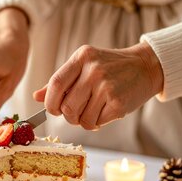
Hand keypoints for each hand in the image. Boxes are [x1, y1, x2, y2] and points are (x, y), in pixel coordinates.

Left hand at [33, 42, 163, 129]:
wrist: (145, 67)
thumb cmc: (110, 68)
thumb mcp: (84, 67)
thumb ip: (60, 82)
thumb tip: (36, 97)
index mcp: (81, 58)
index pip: (55, 84)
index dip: (50, 103)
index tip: (53, 109)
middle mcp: (93, 70)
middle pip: (66, 107)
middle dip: (69, 116)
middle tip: (78, 112)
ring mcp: (106, 86)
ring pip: (80, 118)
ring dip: (84, 121)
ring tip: (93, 110)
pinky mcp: (118, 102)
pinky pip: (95, 123)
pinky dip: (97, 123)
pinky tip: (105, 111)